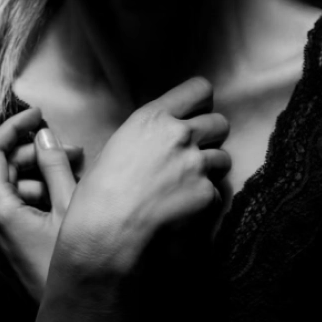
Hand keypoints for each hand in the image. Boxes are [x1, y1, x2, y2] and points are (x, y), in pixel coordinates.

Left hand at [0, 105, 84, 305]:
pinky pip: (7, 219)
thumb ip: (54, 165)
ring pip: (7, 196)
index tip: (38, 115)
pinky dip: (30, 205)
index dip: (13, 126)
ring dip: (37, 181)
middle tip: (75, 152)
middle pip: (1, 173)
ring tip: (75, 181)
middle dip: (35, 156)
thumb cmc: (77, 269)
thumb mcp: (72, 209)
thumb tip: (44, 135)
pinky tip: (60, 205)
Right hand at [58, 76, 231, 275]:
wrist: (105, 232)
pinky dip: (205, 201)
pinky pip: (217, 192)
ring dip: (211, 170)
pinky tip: (183, 210)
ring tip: (187, 186)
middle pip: (219, 123)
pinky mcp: (206, 193)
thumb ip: (143, 134)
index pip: (199, 89)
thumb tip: (152, 135)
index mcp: (153, 118)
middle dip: (211, 137)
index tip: (196, 114)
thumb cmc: (98, 194)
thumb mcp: (114, 147)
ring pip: (223, 158)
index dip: (201, 102)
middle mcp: (179, 135)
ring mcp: (195, 164)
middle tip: (194, 154)